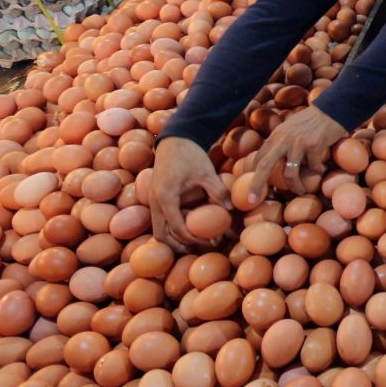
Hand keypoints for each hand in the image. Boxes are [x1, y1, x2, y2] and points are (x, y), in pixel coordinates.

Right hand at [149, 136, 229, 251]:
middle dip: (180, 246)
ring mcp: (153, 201)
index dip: (193, 239)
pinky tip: (191, 229)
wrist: (175, 139)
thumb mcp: (206, 172)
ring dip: (175, 239)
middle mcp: (155, 203)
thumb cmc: (190, 154)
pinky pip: (161, 222)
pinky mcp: (157, 199)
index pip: (177, 228)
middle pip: (161, 236)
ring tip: (197, 242)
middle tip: (201, 247)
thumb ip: (218, 191)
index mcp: (166, 197)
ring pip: (159, 231)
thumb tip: (231, 209)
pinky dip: (173, 229)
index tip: (210, 242)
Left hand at [251, 105, 346, 199]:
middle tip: (252, 201)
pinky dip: (318, 171)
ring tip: (300, 191)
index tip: (252, 189)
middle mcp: (283, 139)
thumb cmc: (311, 121)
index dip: (253, 175)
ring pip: (290, 173)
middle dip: (256, 184)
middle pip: (264, 166)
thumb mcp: (289, 128)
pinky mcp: (313, 146)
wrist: (331, 110)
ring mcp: (298, 143)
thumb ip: (280, 142)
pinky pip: (313, 167)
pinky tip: (321, 168)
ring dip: (295, 186)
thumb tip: (272, 161)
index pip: (259, 158)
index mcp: (276, 135)